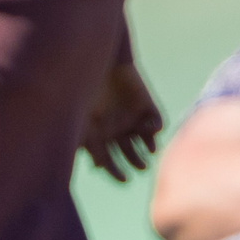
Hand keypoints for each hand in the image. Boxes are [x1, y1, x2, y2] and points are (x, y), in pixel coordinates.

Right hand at [82, 59, 163, 181]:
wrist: (98, 60)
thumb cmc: (85, 92)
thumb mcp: (81, 122)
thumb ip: (86, 144)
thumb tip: (96, 167)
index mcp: (99, 135)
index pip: (109, 161)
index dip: (117, 172)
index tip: (125, 179)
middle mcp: (117, 129)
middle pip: (130, 153)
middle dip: (137, 162)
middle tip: (141, 167)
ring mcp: (132, 116)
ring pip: (145, 141)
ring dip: (149, 148)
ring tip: (149, 151)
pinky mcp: (146, 104)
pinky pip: (157, 123)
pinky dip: (156, 130)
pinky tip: (149, 131)